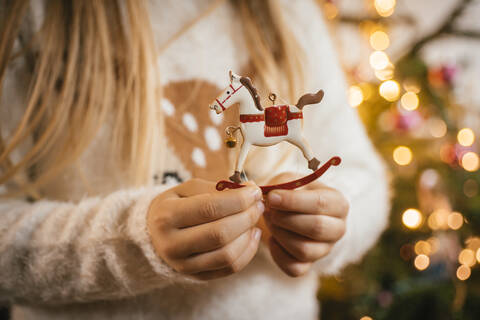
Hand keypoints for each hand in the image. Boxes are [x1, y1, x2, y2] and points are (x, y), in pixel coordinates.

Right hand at [147, 179, 263, 279]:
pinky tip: (251, 235)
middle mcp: (171, 244)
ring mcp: (183, 265)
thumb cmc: (177, 204)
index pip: (209, 208)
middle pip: (220, 234)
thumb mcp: (188, 189)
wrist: (155, 233)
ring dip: (248, 235)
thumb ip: (217, 188)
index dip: (238, 200)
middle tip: (258, 205)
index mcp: (166, 216)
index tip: (255, 191)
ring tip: (254, 220)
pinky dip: (247, 251)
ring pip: (227, 254)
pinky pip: (230, 268)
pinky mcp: (196, 277)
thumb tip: (249, 189)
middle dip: (247, 217)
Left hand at [263, 173, 348, 276]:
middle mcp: (337, 228)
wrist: (289, 210)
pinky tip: (272, 239)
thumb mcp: (289, 181)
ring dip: (280, 235)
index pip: (320, 204)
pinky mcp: (309, 265)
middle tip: (269, 211)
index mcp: (338, 203)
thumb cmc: (292, 193)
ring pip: (304, 250)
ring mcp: (325, 249)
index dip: (293, 201)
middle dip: (286, 219)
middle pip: (316, 228)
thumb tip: (261, 193)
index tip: (272, 197)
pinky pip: (294, 268)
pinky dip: (278, 254)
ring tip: (269, 222)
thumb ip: (280, 185)